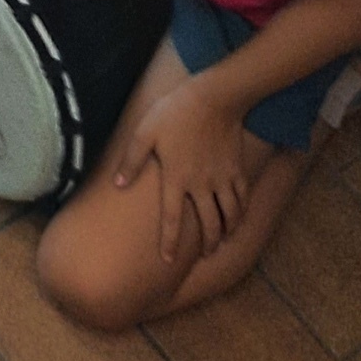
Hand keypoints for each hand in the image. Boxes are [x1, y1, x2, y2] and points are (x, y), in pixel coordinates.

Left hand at [111, 77, 253, 261]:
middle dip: (206, 244)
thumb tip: (118, 184)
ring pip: (229, 216)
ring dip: (226, 232)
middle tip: (204, 255)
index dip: (169, 242)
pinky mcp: (237, 170)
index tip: (168, 262)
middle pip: (207, 224)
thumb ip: (131, 160)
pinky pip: (243, 199)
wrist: (213, 98)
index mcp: (176, 179)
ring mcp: (222, 179)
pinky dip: (242, 213)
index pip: (172, 220)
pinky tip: (238, 218)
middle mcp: (202, 185)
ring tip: (221, 243)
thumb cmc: (174, 113)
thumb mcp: (145, 132)